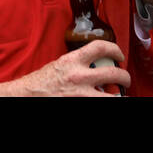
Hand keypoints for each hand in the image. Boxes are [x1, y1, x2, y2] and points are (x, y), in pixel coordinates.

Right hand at [7, 42, 128, 96]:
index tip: (119, 55)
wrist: (27, 96)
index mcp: (73, 61)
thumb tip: (95, 67)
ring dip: (120, 96)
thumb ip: (77, 64)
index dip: (115, 49)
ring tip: (120, 96)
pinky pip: (101, 102)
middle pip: (114, 73)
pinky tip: (105, 100)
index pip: (100, 47)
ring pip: (113, 96)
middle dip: (125, 77)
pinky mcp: (83, 104)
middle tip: (125, 80)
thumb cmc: (41, 82)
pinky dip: (106, 101)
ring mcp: (82, 94)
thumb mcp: (60, 66)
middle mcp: (79, 77)